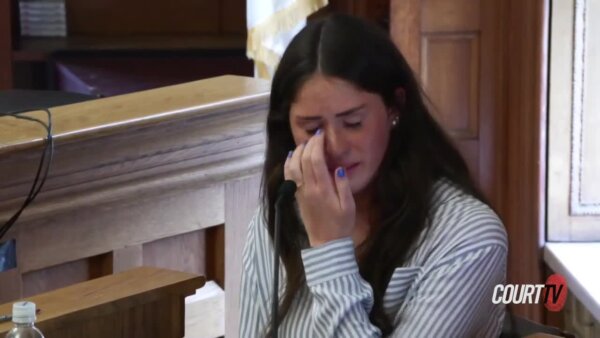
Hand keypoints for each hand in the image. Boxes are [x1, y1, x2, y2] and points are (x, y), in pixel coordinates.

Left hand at [284, 130, 355, 246]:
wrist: (326, 243)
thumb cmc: (341, 224)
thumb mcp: (349, 206)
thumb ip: (343, 186)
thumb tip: (338, 168)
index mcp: (323, 189)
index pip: (316, 160)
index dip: (317, 145)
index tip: (322, 135)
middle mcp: (308, 189)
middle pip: (304, 160)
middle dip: (309, 145)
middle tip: (316, 135)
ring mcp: (300, 192)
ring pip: (293, 167)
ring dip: (298, 153)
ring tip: (305, 143)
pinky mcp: (296, 197)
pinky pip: (289, 177)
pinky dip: (289, 164)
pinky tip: (292, 156)